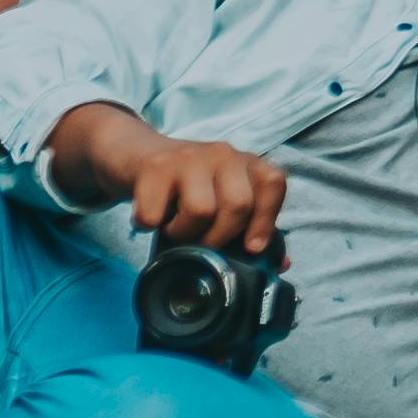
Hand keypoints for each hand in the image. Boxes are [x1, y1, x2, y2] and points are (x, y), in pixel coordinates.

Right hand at [118, 130, 287, 253]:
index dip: (265, 220)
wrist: (136, 153)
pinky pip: (156, 214)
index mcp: (246, 163)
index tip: (251, 248)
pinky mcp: (155, 167)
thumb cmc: (186, 187)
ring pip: (201, 210)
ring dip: (184, 233)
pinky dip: (149, 226)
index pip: (273, 184)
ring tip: (174, 227)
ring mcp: (189, 157)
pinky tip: (150, 217)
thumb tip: (281, 264)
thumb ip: (249, 227)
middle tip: (200, 239)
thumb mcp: (221, 199)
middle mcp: (223, 155)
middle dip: (220, 236)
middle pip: (238, 205)